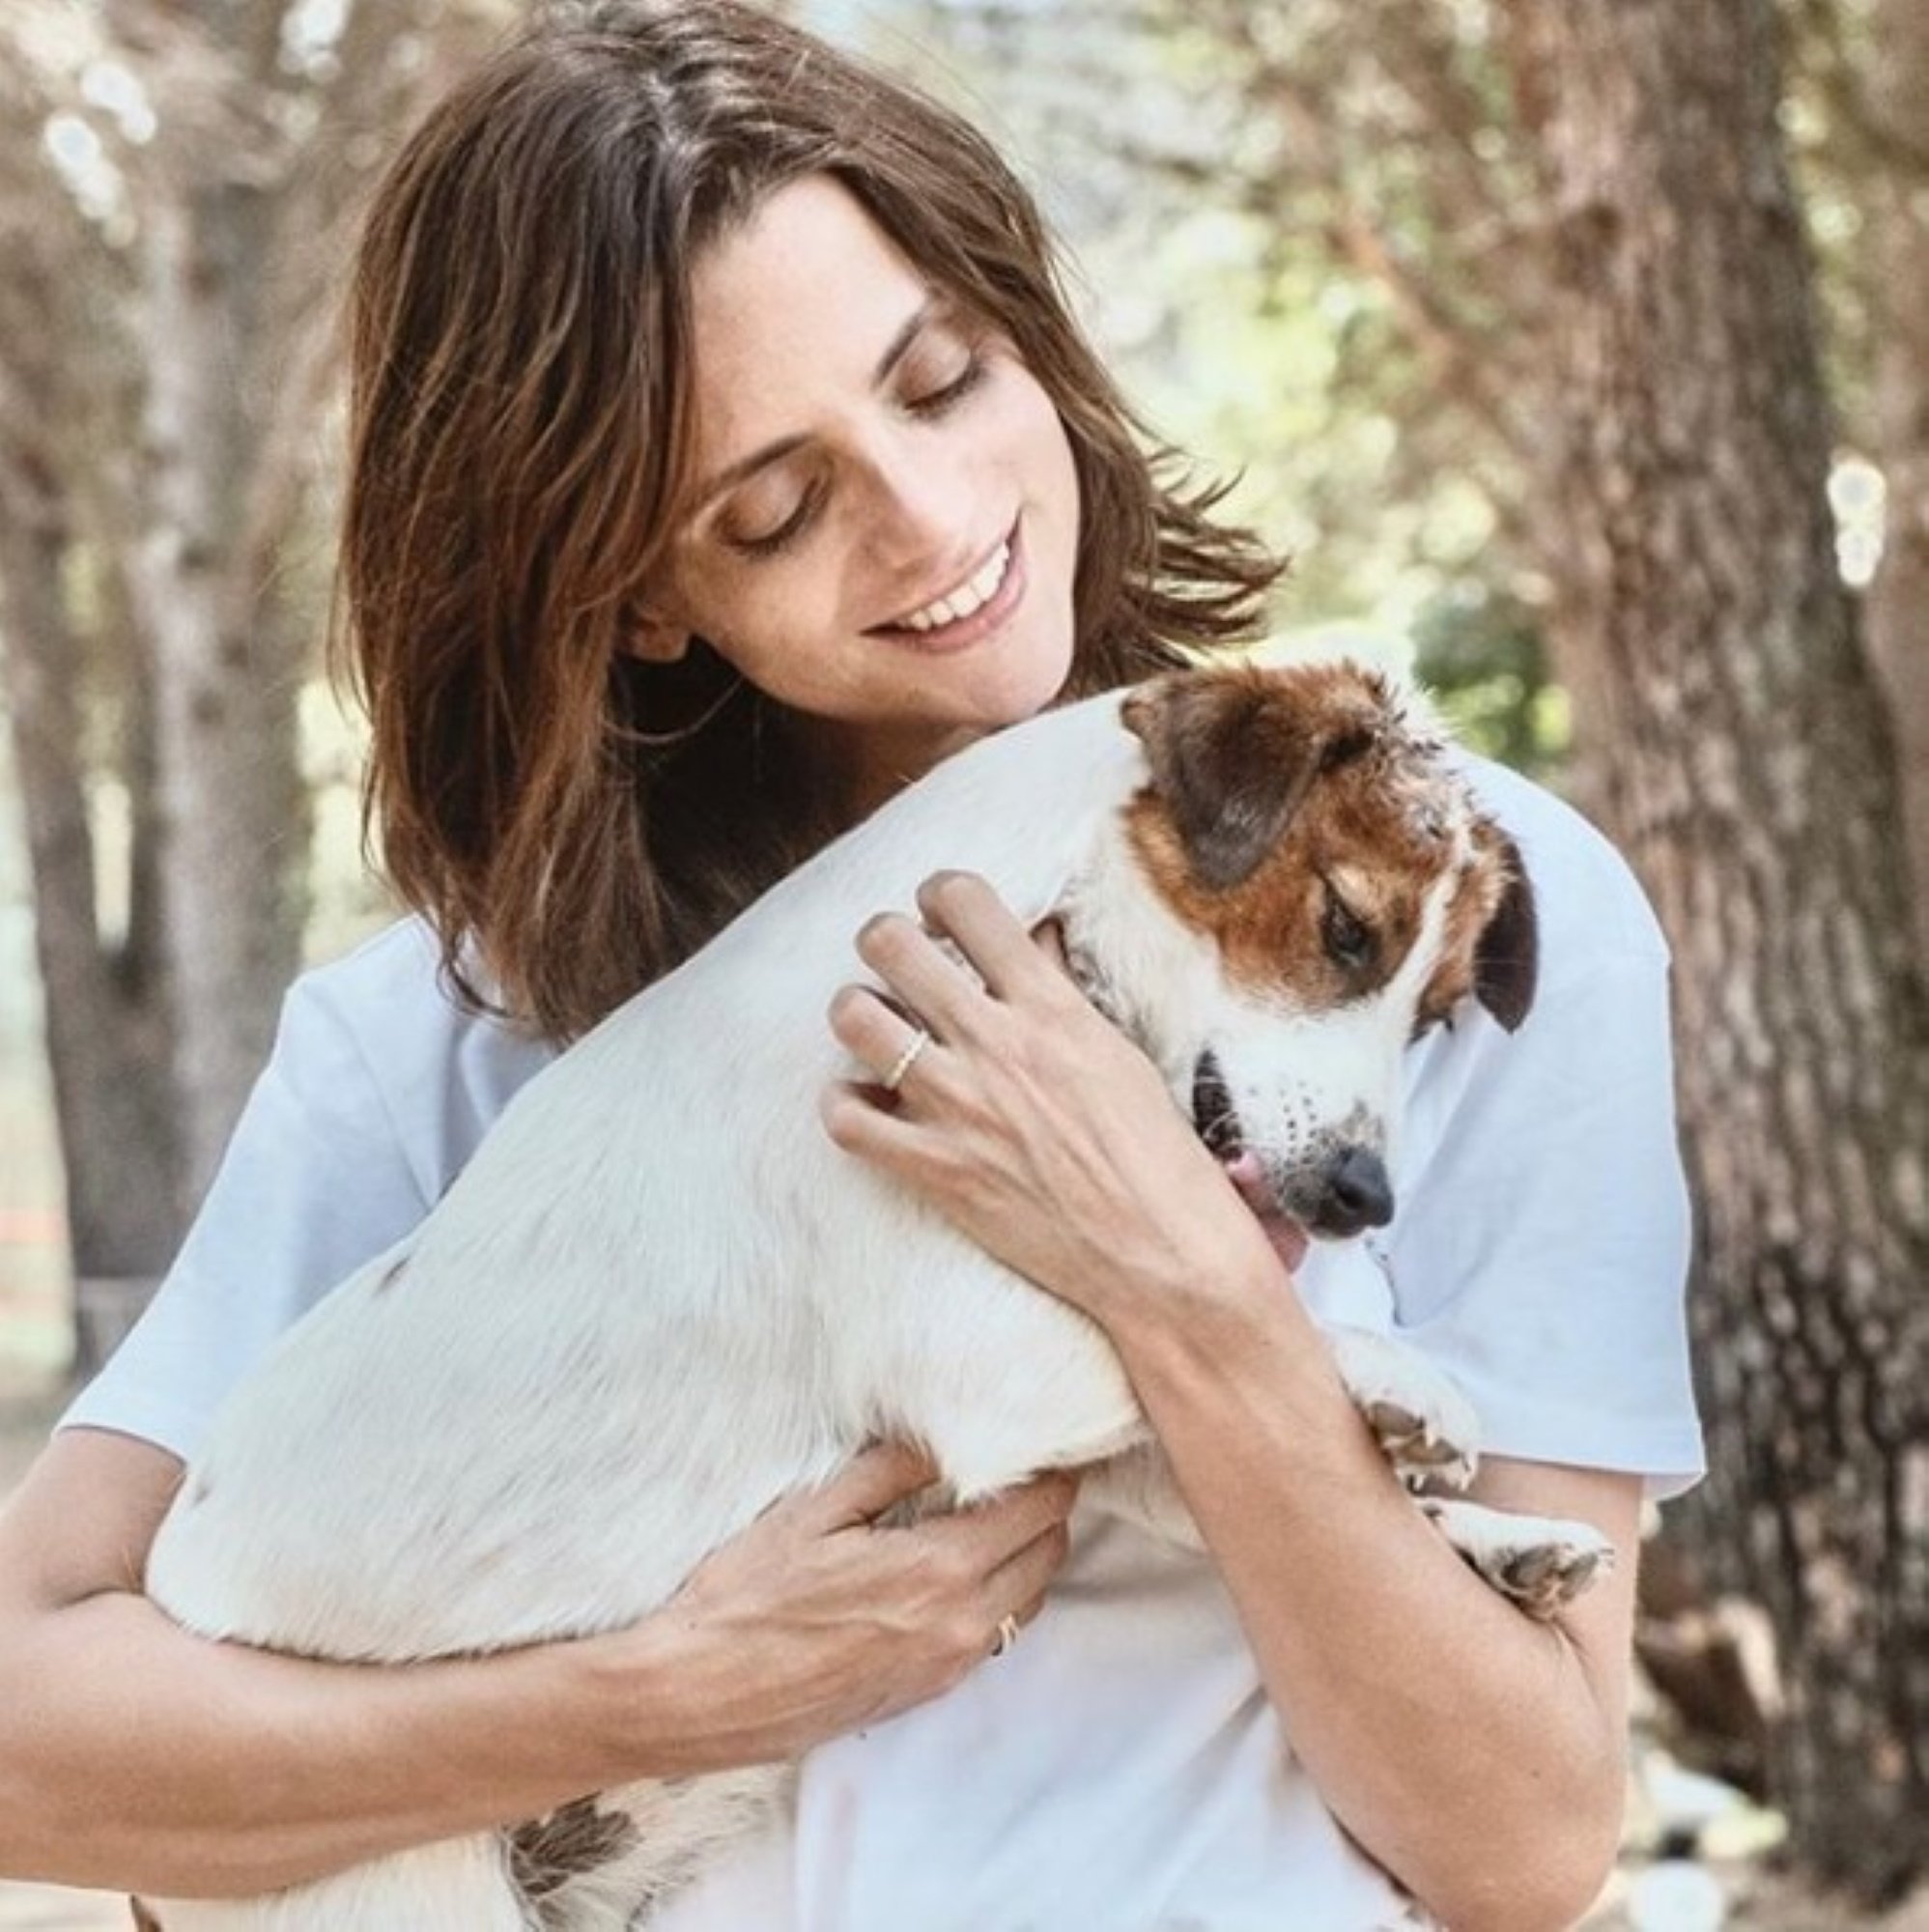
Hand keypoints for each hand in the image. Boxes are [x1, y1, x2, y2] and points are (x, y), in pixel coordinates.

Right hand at [617, 1441, 1075, 1770]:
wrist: (696, 1695)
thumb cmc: (744, 1598)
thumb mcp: (813, 1511)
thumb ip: (891, 1470)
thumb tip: (943, 1441)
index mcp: (938, 1571)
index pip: (1037, 1511)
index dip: (1051, 1470)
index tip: (1046, 1441)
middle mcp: (958, 1626)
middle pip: (1046, 1555)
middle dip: (1047, 1508)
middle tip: (1020, 1469)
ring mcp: (944, 1668)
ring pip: (1026, 1602)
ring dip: (1025, 1555)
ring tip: (988, 1514)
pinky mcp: (923, 1693)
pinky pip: (990, 1637)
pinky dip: (995, 1596)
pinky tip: (951, 1569)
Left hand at [820, 870, 1282, 1331]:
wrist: (1162, 1257)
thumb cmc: (1156, 1156)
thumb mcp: (1118, 1053)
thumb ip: (1061, 992)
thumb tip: (1035, 936)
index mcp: (1049, 1007)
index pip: (965, 901)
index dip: (939, 895)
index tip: (940, 914)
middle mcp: (997, 1044)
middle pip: (890, 943)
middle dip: (884, 941)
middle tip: (898, 963)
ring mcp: (960, 1106)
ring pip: (855, 1017)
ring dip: (856, 1013)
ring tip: (876, 1028)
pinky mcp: (937, 1169)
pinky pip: (848, 1120)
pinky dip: (843, 1106)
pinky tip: (865, 1104)